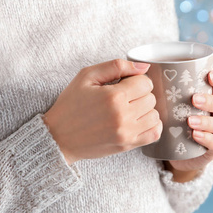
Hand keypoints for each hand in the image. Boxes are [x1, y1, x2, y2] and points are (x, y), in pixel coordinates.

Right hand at [43, 59, 162, 164]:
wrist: (58, 137)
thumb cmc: (71, 104)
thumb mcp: (87, 76)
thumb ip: (116, 66)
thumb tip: (144, 66)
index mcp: (113, 96)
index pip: (145, 83)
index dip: (136, 80)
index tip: (125, 84)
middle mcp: (122, 116)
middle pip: (151, 98)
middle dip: (140, 94)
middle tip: (124, 97)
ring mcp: (126, 133)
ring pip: (155, 115)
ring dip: (145, 110)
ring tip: (129, 109)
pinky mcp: (127, 145)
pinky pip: (154, 134)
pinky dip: (152, 125)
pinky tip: (139, 121)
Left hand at [166, 70, 212, 174]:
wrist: (179, 152)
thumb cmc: (175, 121)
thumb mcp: (172, 105)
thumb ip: (164, 89)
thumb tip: (144, 68)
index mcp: (211, 99)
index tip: (210, 75)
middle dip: (210, 101)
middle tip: (194, 99)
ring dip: (205, 122)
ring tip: (190, 121)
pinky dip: (206, 139)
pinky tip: (195, 135)